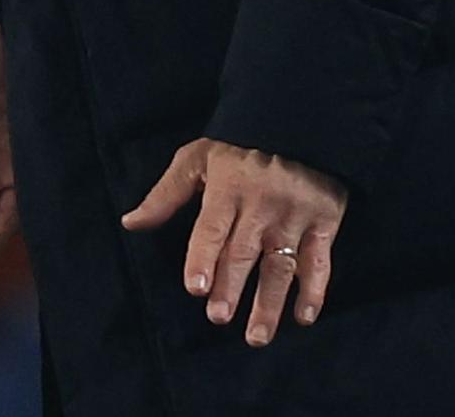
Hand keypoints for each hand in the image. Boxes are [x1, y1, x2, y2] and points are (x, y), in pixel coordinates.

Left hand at [121, 138, 348, 346]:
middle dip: (230, 285)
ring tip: (255, 335)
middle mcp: (260, 206)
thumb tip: (130, 223)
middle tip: (218, 316)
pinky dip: (314, 290)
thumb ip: (166, 193)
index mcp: (227, 188)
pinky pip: (319, 262)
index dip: (203, 257)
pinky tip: (304, 317)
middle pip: (243, 251)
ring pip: (280, 265)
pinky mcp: (323, 223)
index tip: (195, 286)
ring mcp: (294, 217)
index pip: (212, 227)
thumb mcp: (198, 157)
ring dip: (269, 303)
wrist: (301, 119)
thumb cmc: (240, 144)